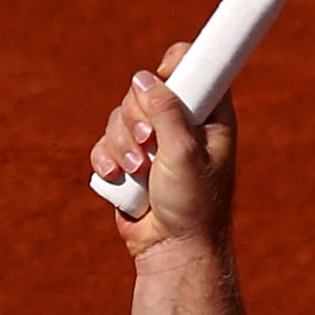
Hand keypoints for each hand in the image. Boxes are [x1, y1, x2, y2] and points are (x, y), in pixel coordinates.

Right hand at [93, 45, 233, 254]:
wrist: (172, 248)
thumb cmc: (192, 204)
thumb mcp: (185, 153)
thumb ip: (167, 112)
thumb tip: (144, 79)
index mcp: (209, 116)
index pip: (194, 69)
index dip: (175, 65)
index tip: (164, 75)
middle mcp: (181, 123)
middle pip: (144, 89)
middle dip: (137, 117)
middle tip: (148, 143)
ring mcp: (153, 140)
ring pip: (120, 115)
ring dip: (122, 143)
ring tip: (137, 171)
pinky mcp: (129, 158)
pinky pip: (105, 142)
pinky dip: (107, 158)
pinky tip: (118, 177)